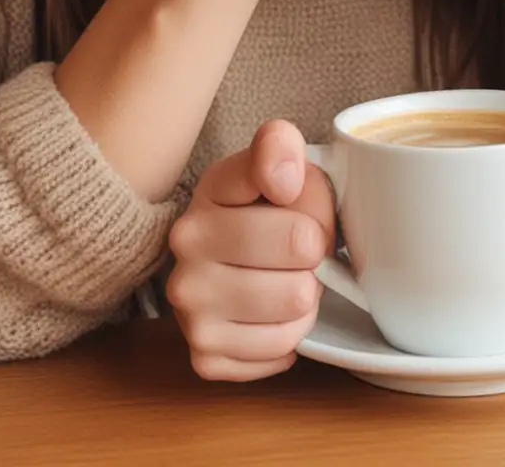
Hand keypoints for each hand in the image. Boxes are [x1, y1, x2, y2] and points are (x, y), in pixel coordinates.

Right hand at [165, 120, 335, 381]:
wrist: (229, 257)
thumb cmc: (264, 209)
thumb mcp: (273, 161)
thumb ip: (280, 146)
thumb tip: (285, 181)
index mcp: (208, 192)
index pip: (291, 193)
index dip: (315, 201)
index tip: (300, 200)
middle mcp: (187, 251)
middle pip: (304, 254)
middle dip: (316, 251)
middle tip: (300, 248)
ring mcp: (189, 309)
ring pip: (296, 307)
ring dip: (305, 296)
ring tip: (287, 278)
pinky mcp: (204, 357)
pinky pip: (280, 351)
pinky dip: (288, 335)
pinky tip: (273, 314)